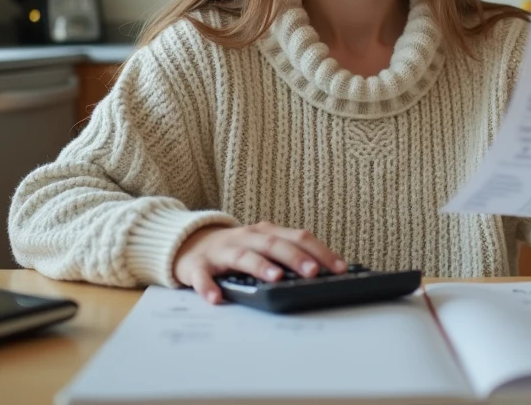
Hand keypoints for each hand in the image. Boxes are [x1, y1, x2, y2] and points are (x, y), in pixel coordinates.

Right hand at [173, 221, 346, 303]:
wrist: (190, 244)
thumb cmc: (237, 249)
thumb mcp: (264, 246)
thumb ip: (288, 256)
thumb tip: (325, 274)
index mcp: (267, 232)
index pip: (298, 237)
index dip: (320, 251)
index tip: (340, 268)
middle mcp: (247, 237)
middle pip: (274, 244)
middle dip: (295, 257)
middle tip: (313, 272)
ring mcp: (222, 250)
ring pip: (243, 256)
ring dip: (260, 266)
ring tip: (275, 278)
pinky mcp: (199, 265)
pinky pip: (203, 276)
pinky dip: (208, 287)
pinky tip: (216, 299)